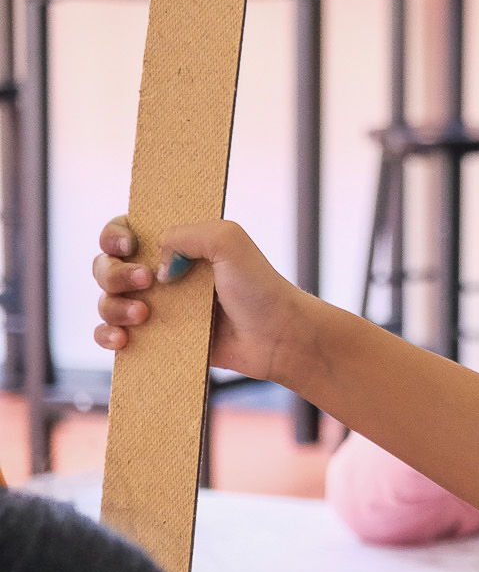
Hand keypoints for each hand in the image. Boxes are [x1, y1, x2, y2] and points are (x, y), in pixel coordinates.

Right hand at [93, 216, 309, 382]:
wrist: (278, 338)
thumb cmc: (261, 289)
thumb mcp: (230, 242)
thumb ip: (189, 233)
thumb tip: (155, 261)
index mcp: (176, 245)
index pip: (124, 232)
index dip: (113, 236)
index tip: (128, 246)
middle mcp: (162, 274)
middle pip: (106, 267)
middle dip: (113, 273)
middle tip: (147, 281)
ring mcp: (159, 307)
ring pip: (107, 301)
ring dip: (113, 306)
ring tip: (144, 314)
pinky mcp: (159, 338)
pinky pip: (113, 335)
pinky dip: (107, 335)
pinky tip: (123, 339)